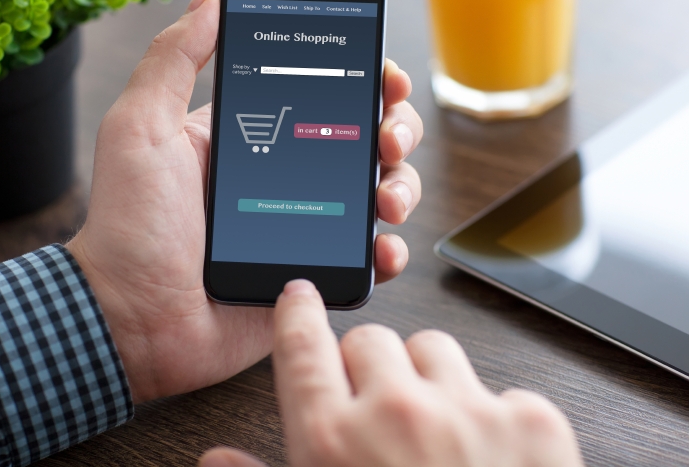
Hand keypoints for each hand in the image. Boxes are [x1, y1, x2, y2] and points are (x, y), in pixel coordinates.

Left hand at [66, 0, 423, 403]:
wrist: (131, 318)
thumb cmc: (128, 226)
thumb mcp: (141, 127)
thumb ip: (174, 60)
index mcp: (252, 136)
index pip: (322, 94)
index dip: (362, 80)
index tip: (384, 76)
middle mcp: (285, 177)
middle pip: (363, 139)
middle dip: (395, 130)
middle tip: (387, 138)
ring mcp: (303, 226)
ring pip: (377, 194)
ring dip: (402, 187)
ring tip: (386, 199)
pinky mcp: (312, 274)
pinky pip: (367, 259)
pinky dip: (387, 252)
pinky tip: (381, 248)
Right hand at [200, 280, 583, 466]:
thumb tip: (214, 460)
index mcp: (331, 441)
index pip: (300, 343)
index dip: (297, 313)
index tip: (300, 296)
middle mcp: (396, 413)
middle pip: (370, 339)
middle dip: (369, 368)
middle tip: (379, 412)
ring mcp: (468, 412)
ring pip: (433, 348)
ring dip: (428, 381)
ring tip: (434, 435)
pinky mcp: (532, 422)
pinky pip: (501, 389)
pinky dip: (493, 419)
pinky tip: (488, 461)